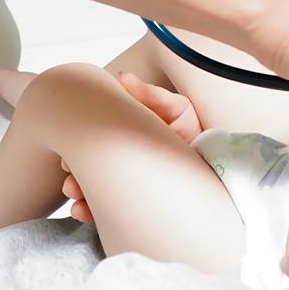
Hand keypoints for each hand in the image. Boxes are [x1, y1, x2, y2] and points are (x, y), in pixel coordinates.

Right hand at [63, 73, 200, 223]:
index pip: (98, 129)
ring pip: (90, 185)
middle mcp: (123, 156)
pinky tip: (83, 209)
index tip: (74, 136)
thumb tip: (124, 78)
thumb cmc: (197, 137)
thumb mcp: (178, 111)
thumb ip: (153, 96)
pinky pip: (100, 210)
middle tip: (70, 164)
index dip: (82, 133)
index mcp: (129, 132)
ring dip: (76, 187)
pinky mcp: (128, 205)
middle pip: (88, 158)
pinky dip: (86, 210)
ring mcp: (124, 181)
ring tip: (75, 188)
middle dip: (74, 163)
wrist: (218, 172)